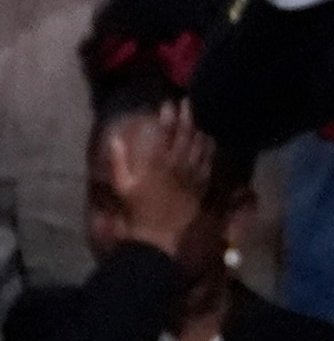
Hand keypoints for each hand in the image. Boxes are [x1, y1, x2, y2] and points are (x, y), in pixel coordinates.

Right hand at [101, 103, 216, 259]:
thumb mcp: (121, 187)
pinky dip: (209, 148)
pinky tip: (210, 139)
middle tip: (187, 102)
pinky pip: (208, 162)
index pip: (165, 134)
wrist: (159, 239)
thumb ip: (118, 161)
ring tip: (198, 116)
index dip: (168, 117)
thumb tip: (115, 138)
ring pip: (200, 146)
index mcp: (156, 164)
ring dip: (199, 128)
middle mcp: (177, 166)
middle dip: (187, 117)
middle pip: (186, 136)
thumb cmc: (136, 214)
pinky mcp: (202, 185)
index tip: (168, 103)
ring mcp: (192, 175)